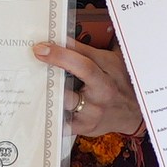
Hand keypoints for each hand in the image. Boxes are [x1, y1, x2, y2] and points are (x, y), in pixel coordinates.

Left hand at [38, 13, 144, 143]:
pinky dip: (51, 111)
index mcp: (109, 74)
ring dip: (48, 92)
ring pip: (63, 103)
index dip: (60, 55)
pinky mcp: (85, 128)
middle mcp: (102, 95)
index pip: (83, 64)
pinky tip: (41, 101)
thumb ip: (87, 51)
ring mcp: (93, 114)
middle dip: (50, 74)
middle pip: (69, 87)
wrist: (134, 112)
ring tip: (33, 82)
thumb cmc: (119, 81)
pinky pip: (62, 120)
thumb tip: (61, 38)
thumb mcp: (111, 62)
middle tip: (33, 60)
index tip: (41, 48)